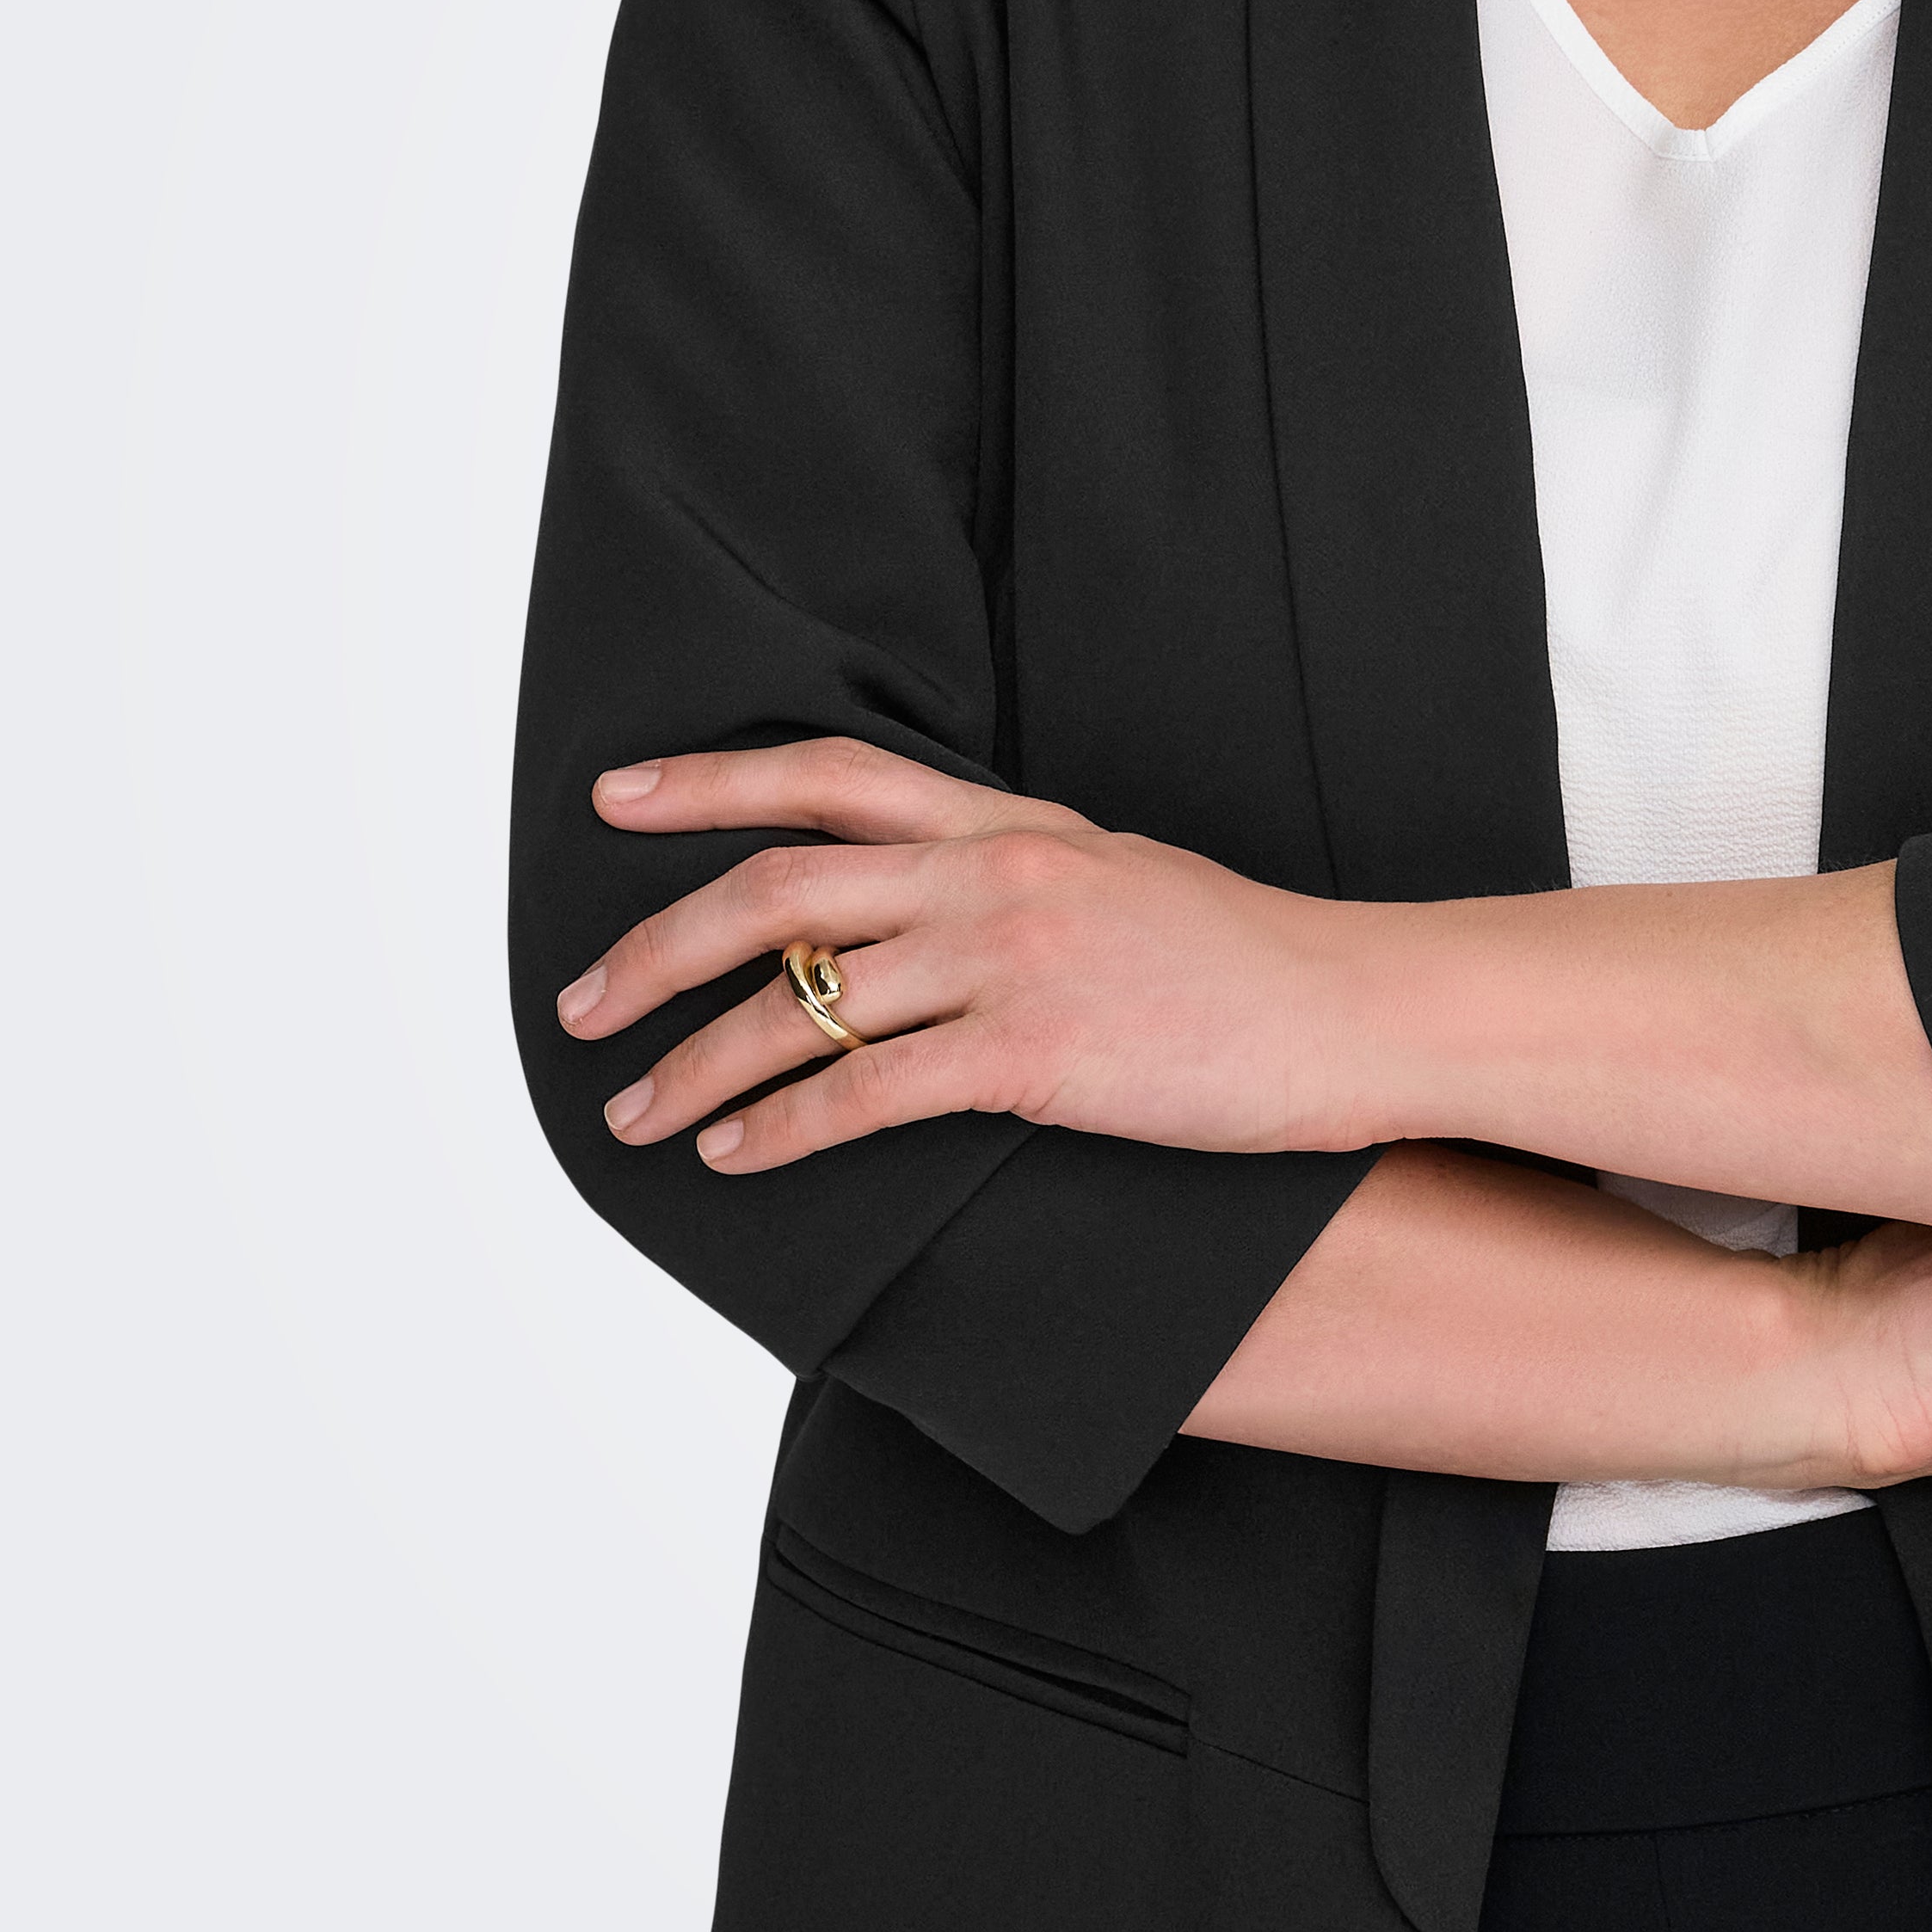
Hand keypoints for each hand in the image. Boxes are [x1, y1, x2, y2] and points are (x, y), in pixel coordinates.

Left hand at [556, 739, 1364, 1172]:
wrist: (1350, 1011)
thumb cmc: (1243, 960)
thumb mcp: (1116, 875)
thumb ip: (1010, 873)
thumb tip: (915, 899)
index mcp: (1010, 823)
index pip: (829, 773)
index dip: (709, 781)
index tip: (616, 798)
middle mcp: (995, 873)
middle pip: (780, 886)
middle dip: (658, 946)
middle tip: (580, 1001)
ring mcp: (1014, 958)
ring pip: (805, 1001)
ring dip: (697, 1064)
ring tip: (633, 1109)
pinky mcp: (1037, 1054)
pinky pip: (871, 1093)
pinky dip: (783, 1130)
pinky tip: (734, 1157)